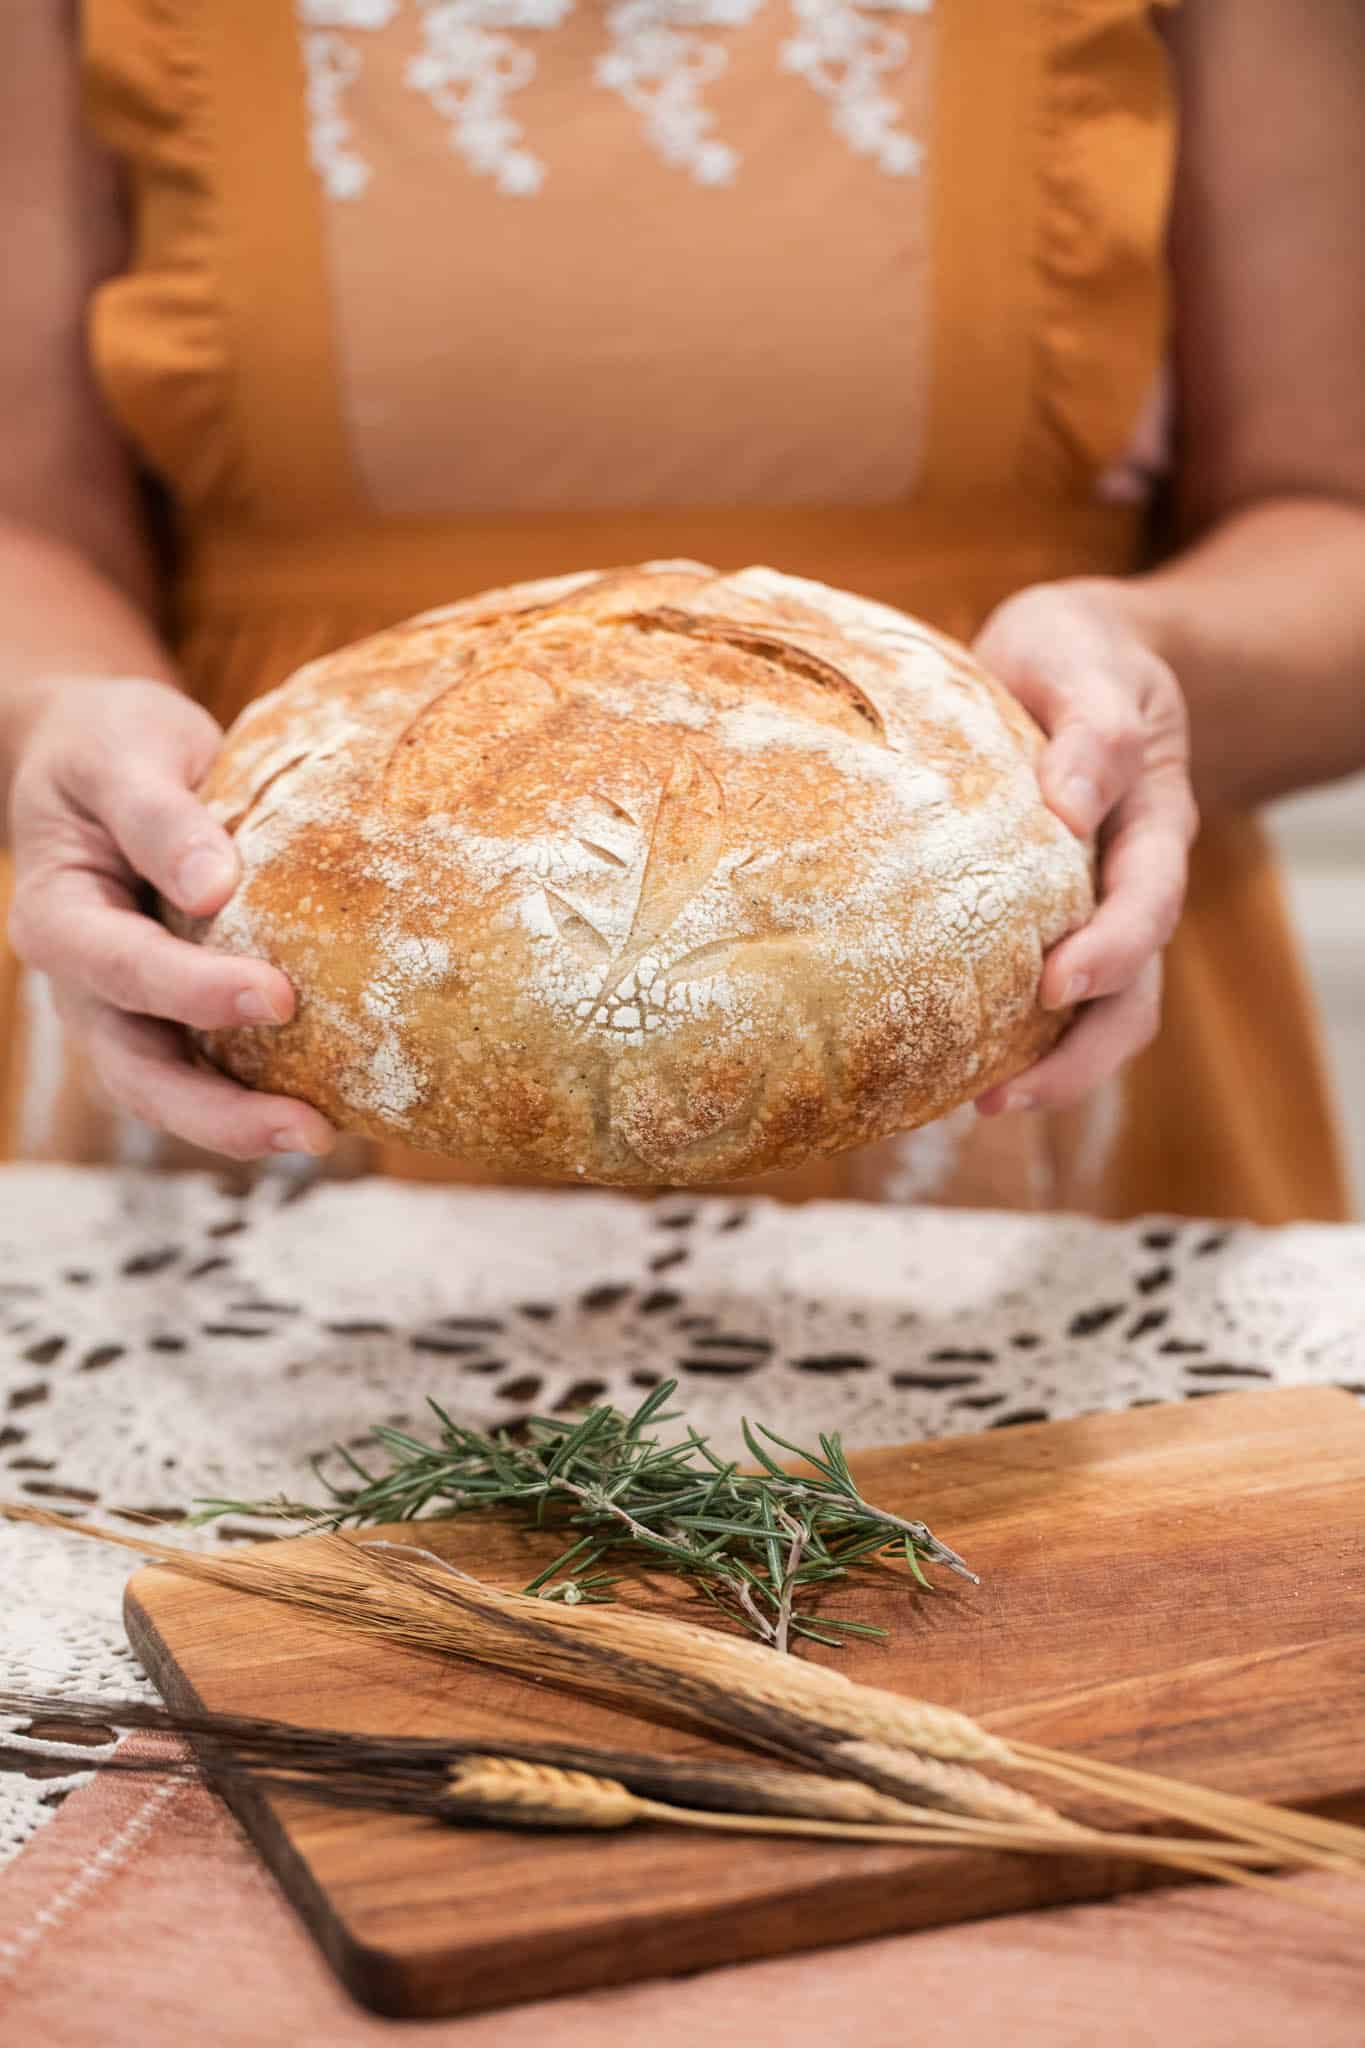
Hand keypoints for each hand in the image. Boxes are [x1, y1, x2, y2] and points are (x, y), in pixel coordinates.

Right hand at [6, 678, 334, 1158]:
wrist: (99, 759)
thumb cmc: (112, 746)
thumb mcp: (125, 752)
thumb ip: (160, 813)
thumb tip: (216, 887)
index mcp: (57, 916)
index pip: (122, 967)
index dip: (193, 992)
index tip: (278, 997)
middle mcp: (83, 984)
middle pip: (136, 1071)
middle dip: (218, 1112)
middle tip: (307, 1128)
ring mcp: (124, 1013)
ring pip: (168, 1094)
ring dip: (240, 1128)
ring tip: (323, 1138)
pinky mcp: (172, 1018)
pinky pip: (207, 1072)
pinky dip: (258, 1097)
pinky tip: (333, 1106)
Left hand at [971, 580, 1198, 1115]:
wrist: (1073, 657)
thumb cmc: (1077, 654)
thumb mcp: (1085, 659)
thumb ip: (1090, 727)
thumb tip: (1068, 806)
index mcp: (1151, 821)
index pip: (1147, 900)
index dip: (1110, 951)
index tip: (1054, 985)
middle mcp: (1129, 882)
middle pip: (1133, 993)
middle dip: (1077, 1054)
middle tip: (1000, 1095)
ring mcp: (1092, 910)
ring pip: (1098, 1015)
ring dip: (1048, 1069)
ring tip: (977, 1107)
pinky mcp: (1045, 923)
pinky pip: (1041, 998)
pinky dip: (1008, 1039)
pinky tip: (948, 1065)